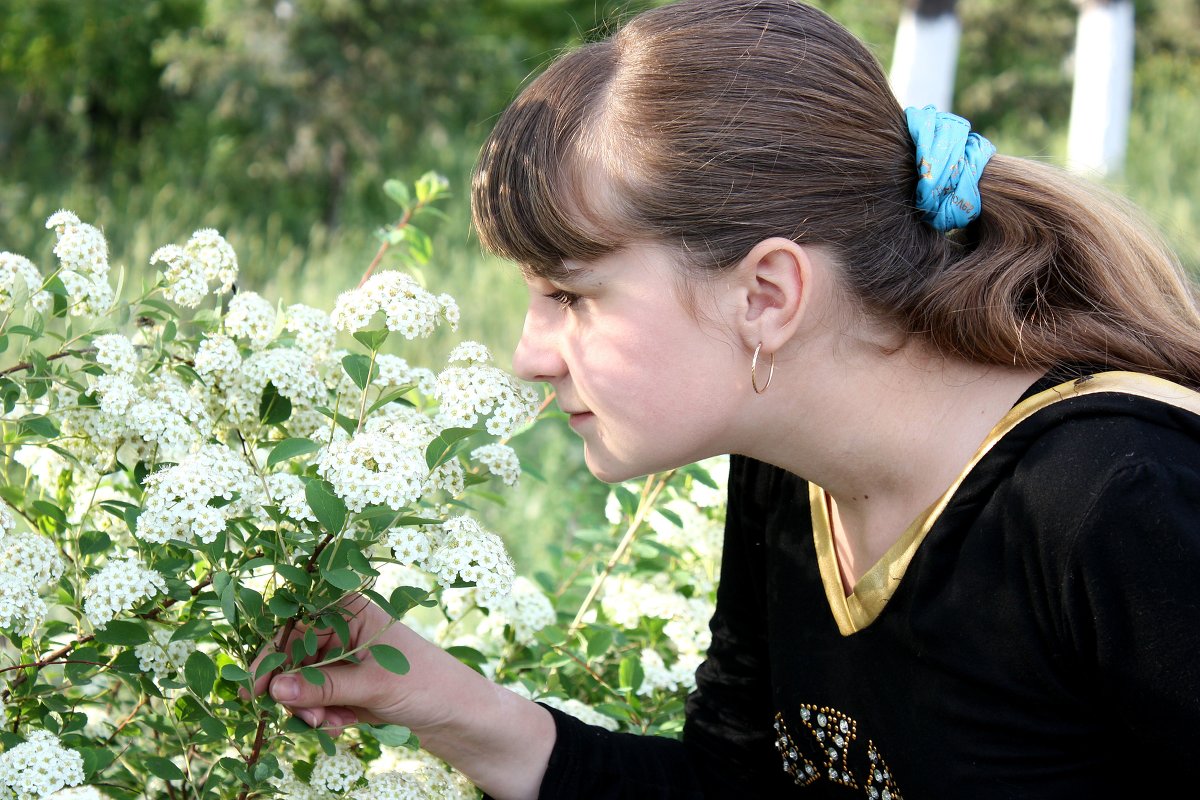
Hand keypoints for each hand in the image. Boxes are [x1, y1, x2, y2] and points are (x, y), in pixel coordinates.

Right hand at [250, 593, 555, 798]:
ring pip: (302, 682)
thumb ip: (325, 686)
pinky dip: (324, 715)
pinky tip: (343, 726)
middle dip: (296, 691)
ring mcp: (344, 657)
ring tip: (332, 725)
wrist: (459, 714)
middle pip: (294, 657)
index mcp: (351, 610)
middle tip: (308, 720)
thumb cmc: (426, 684)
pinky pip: (317, 699)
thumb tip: (276, 688)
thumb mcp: (374, 686)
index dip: (273, 657)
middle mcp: (343, 628)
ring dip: (310, 708)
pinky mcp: (348, 683)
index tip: (257, 691)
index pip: (296, 627)